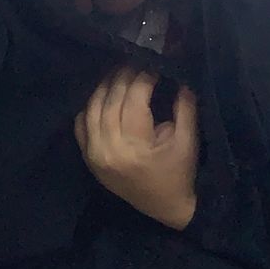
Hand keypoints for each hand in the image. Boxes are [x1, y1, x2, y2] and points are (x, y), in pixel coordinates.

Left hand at [75, 69, 197, 229]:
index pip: (134, 100)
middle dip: (124, 76)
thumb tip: (179, 73)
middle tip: (136, 61)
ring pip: (93, 109)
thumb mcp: (188, 139)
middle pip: (111, 100)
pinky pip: (81, 125)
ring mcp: (94, 155)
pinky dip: (89, 107)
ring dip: (105, 86)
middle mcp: (109, 149)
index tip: (154, 64)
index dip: (144, 77)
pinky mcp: (89, 159)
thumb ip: (185, 106)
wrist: (166, 207)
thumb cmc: (181, 173)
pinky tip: (103, 94)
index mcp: (135, 146)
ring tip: (120, 72)